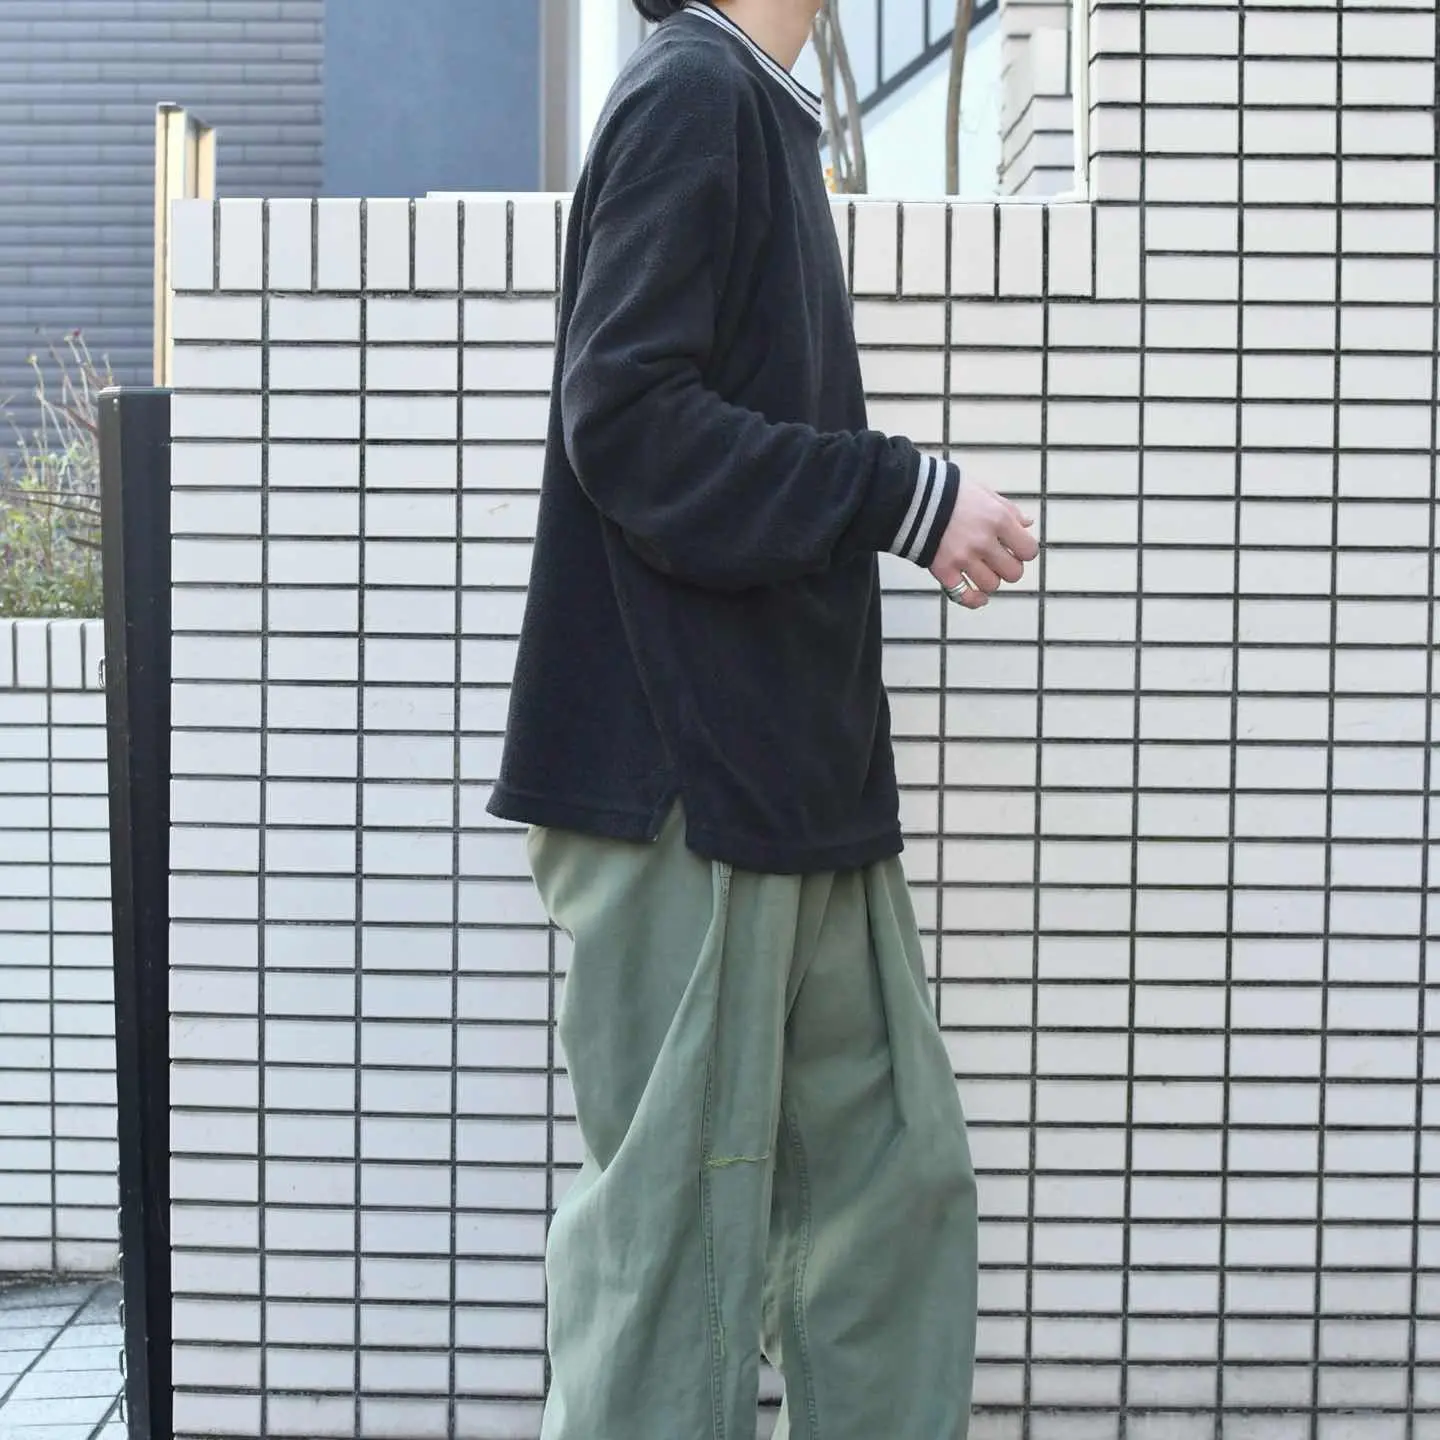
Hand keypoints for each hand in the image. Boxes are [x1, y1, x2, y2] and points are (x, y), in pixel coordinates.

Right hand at [929, 478, 1037, 608]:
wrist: (913, 497)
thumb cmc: (950, 492)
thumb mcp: (984, 492)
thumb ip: (1008, 509)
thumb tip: (1027, 524)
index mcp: (999, 519)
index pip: (1029, 550)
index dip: (1023, 552)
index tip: (1014, 549)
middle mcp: (984, 541)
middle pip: (1014, 573)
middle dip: (1008, 568)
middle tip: (997, 560)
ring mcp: (963, 558)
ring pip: (991, 585)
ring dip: (989, 580)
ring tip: (980, 569)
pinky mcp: (944, 570)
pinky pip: (965, 596)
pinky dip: (974, 599)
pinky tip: (979, 597)